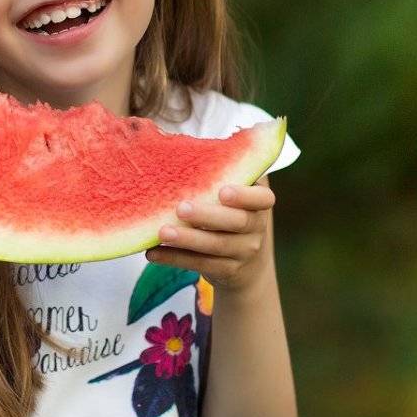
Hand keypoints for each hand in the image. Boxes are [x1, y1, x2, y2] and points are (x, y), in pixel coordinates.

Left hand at [146, 179, 275, 291]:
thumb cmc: (230, 213)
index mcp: (259, 204)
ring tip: (161, 232)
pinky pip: (201, 265)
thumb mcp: (234, 196)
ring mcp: (244, 252)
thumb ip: (222, 173)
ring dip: (187, 239)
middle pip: (236, 222)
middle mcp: (257, 228)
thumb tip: (184, 146)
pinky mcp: (228, 271)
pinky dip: (175, 258)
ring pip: (216, 246)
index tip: (222, 191)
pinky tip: (153, 253)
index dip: (245, 195)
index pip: (262, 199)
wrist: (248, 266)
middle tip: (181, 208)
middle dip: (207, 215)